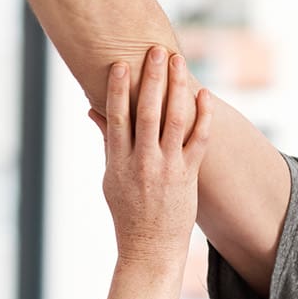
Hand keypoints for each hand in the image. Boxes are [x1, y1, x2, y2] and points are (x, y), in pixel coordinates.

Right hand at [95, 47, 211, 264]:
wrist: (150, 248)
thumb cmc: (127, 211)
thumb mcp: (110, 177)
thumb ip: (107, 141)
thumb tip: (92, 109)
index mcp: (118, 161)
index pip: (117, 117)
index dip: (119, 89)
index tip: (121, 63)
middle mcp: (142, 162)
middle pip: (147, 112)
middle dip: (152, 79)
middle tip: (156, 50)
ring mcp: (167, 168)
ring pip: (174, 120)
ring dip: (177, 88)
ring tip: (179, 62)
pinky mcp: (188, 175)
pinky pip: (199, 140)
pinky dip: (203, 116)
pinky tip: (204, 94)